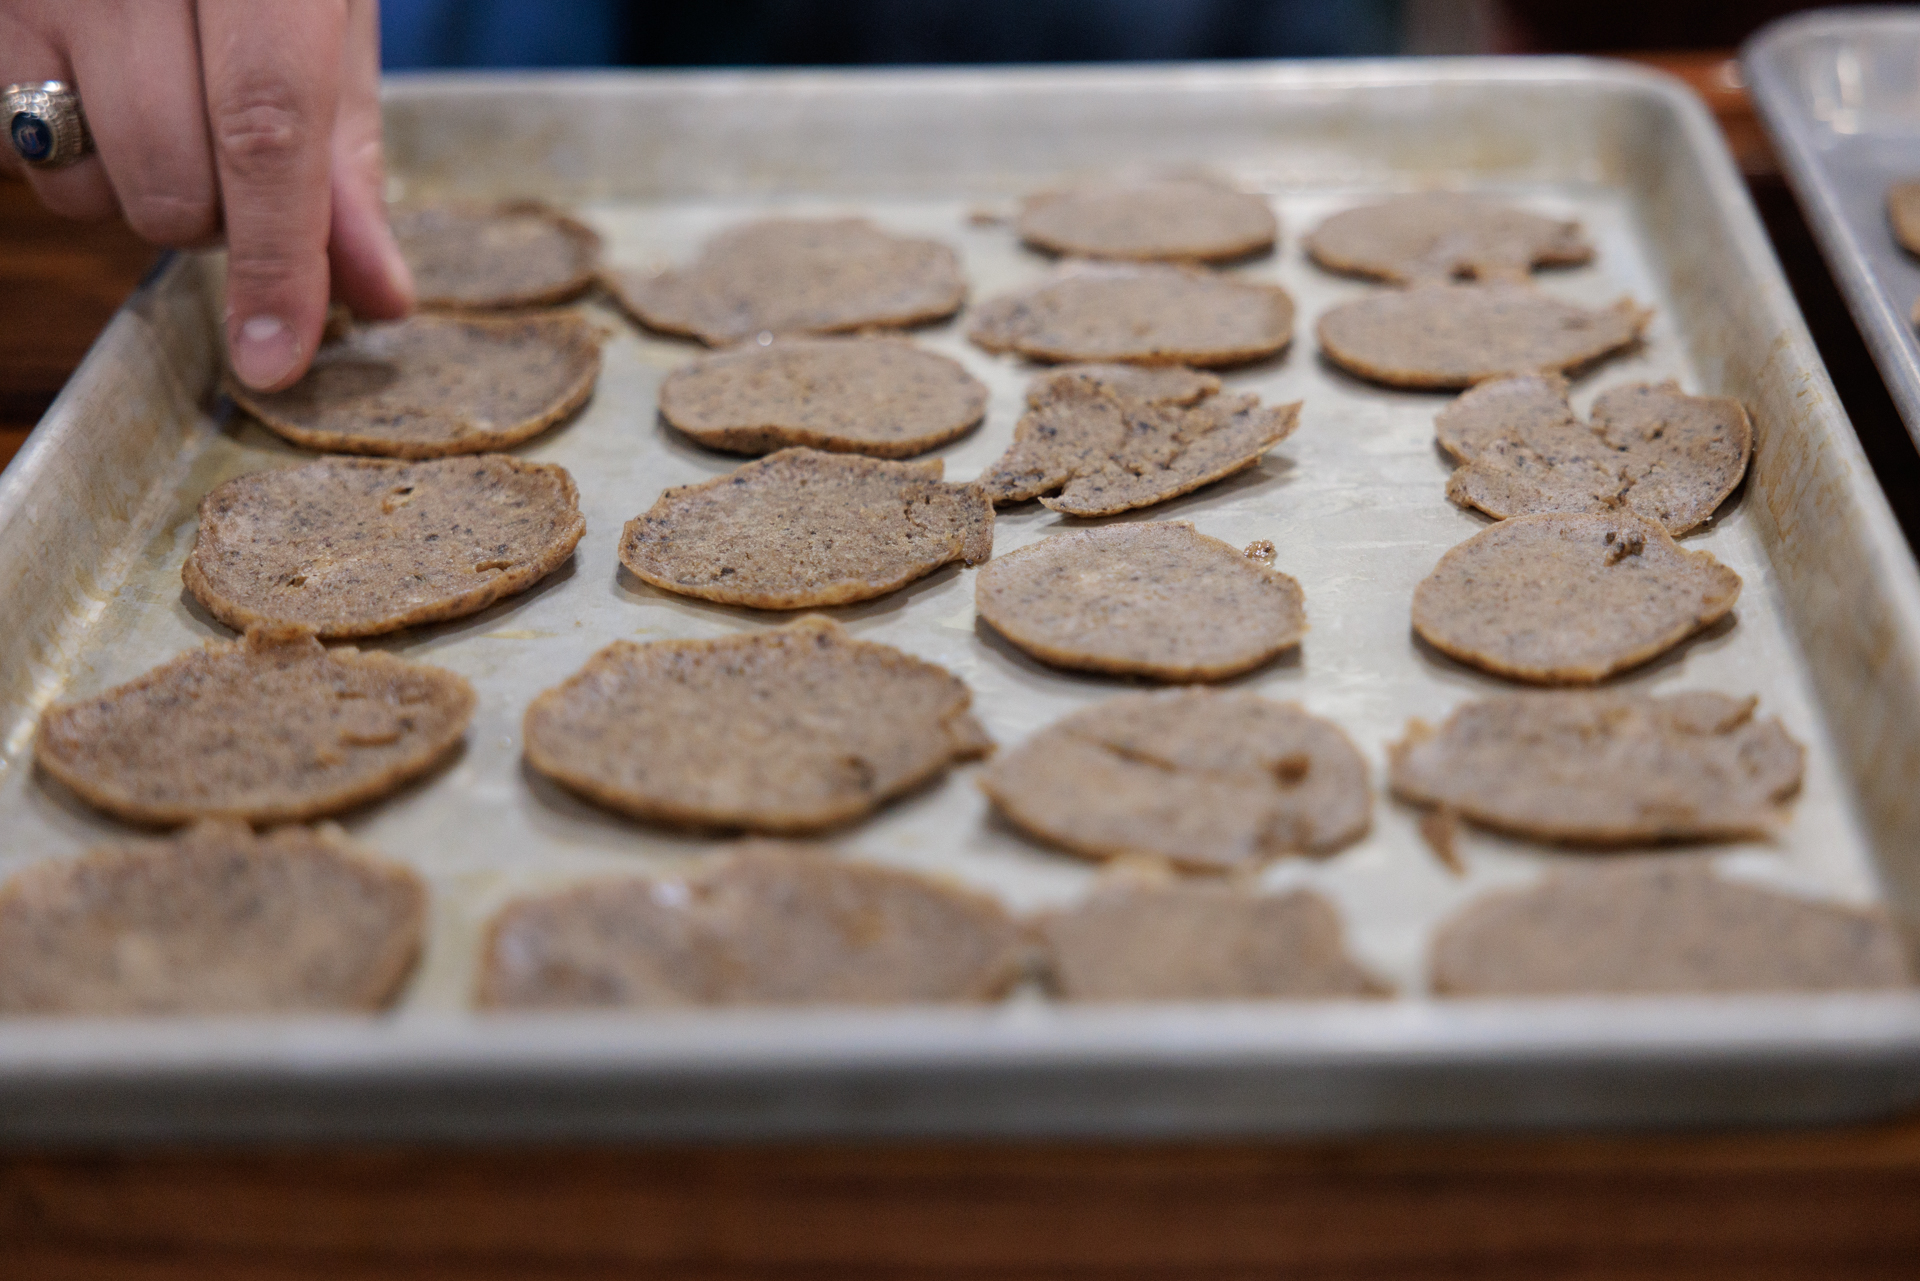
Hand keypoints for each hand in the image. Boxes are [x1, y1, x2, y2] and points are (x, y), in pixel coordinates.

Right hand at [0, 0, 413, 390]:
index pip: (269, 132)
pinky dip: (65, 156)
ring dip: (137, 192)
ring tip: (168, 109)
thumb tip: (373, 298)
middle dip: (221, 223)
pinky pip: (7, 142)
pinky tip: (98, 90)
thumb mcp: (329, 5)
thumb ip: (347, 148)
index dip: (279, 260)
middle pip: (171, 175)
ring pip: (75, 178)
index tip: (278, 359)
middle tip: (246, 172)